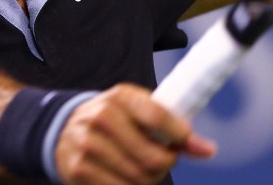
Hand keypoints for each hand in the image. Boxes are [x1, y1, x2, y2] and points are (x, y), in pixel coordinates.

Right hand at [54, 84, 216, 184]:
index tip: (186, 141)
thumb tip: (208, 150)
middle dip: (165, 164)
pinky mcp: (78, 170)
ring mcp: (88, 145)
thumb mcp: (139, 110)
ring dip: (149, 179)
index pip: (158, 116)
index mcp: (122, 96)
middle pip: (153, 158)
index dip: (179, 135)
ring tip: (144, 168)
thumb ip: (174, 127)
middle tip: (163, 159)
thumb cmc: (114, 119)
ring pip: (139, 178)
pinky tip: (127, 177)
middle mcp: (102, 116)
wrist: (64, 129)